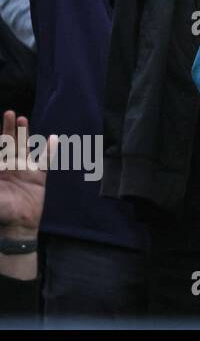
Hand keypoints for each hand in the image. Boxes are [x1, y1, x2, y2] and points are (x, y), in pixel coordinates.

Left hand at [0, 111, 45, 238]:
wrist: (17, 227)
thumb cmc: (1, 212)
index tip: (0, 125)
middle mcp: (9, 168)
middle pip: (9, 144)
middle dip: (8, 129)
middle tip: (9, 113)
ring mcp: (24, 171)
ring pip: (24, 147)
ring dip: (24, 134)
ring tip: (22, 119)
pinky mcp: (38, 177)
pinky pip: (45, 161)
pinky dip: (50, 151)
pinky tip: (52, 139)